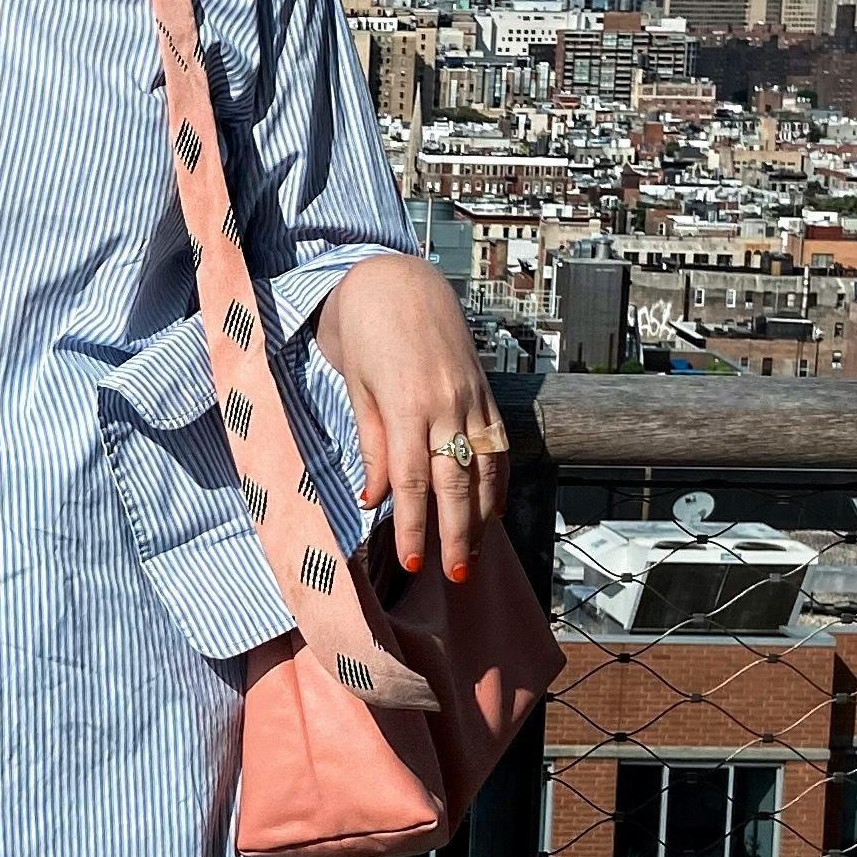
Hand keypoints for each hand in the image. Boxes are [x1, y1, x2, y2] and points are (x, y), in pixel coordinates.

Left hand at [314, 255, 507, 580]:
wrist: (399, 281)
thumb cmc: (366, 334)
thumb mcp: (358, 390)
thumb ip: (372, 445)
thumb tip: (374, 499)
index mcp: (407, 405)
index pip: (414, 482)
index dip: (414, 525)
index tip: (412, 560)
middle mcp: (447, 404)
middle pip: (456, 484)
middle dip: (454, 534)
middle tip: (455, 575)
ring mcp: (472, 398)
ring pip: (485, 468)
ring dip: (481, 516)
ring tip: (475, 554)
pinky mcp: (486, 391)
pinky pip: (499, 444)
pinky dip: (498, 481)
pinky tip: (492, 510)